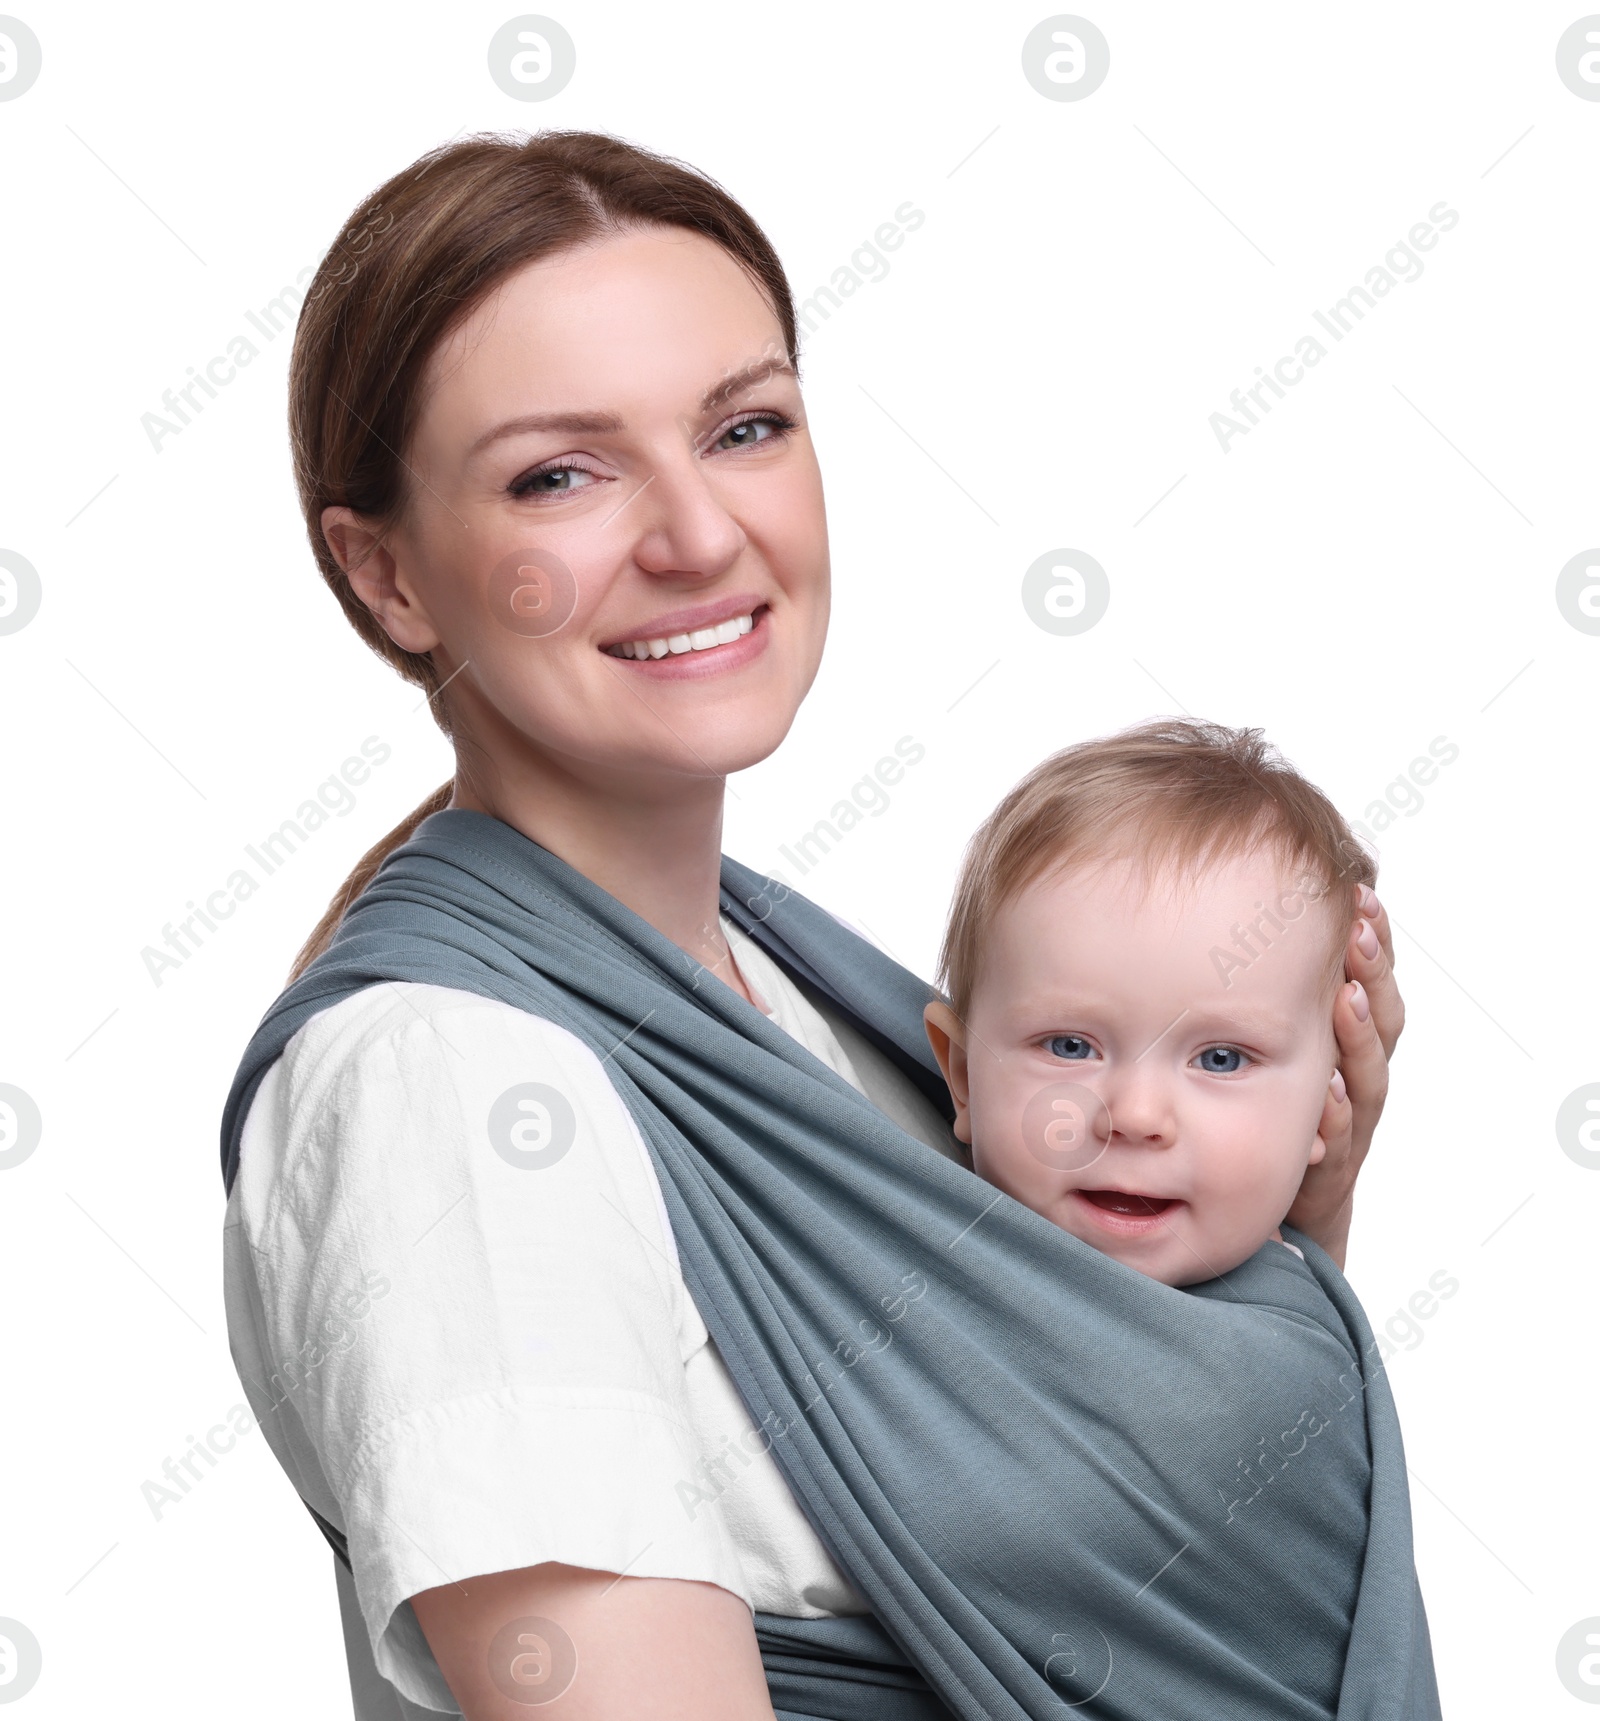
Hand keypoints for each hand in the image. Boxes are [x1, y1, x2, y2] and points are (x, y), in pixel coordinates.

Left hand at [1287, 886, 1402, 1266]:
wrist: (1281, 1209)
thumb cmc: (1274, 1113)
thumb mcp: (1277, 1049)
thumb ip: (1274, 998)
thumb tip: (1251, 918)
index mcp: (1349, 1045)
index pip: (1371, 984)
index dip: (1373, 943)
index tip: (1362, 895)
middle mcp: (1358, 1081)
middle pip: (1381, 1021)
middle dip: (1373, 974)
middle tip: (1361, 930)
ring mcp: (1349, 1127)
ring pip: (1367, 1078)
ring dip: (1357, 1037)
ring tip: (1347, 999)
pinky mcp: (1330, 1173)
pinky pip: (1338, 1144)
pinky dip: (1334, 1120)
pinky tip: (1327, 1094)